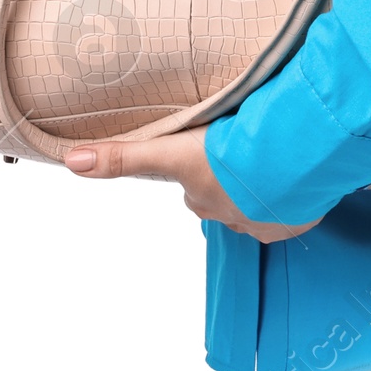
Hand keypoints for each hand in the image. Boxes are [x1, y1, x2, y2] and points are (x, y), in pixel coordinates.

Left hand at [63, 126, 321, 242]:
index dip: (200, 169)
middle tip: (241, 148)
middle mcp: (232, 217)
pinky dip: (294, 191)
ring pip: (260, 202)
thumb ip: (121, 155)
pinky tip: (296, 170)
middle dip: (231, 178)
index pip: (194, 188)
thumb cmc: (230, 155)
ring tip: (272, 156)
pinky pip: (294, 207)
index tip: (209, 151)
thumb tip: (71, 162)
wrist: (290, 161)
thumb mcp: (168, 151)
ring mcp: (267, 221)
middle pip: (225, 197)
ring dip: (264, 184)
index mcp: (202, 198)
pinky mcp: (299, 219)